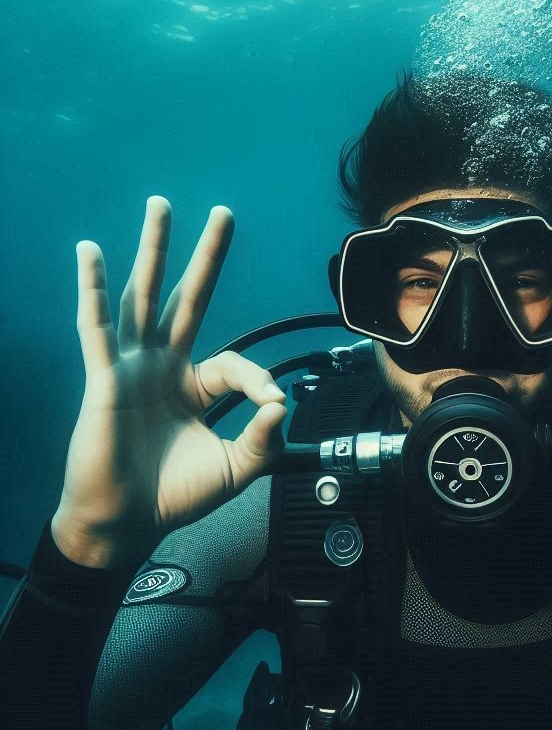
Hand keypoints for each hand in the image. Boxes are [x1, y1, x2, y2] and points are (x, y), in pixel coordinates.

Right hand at [52, 197, 286, 568]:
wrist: (127, 523)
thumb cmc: (176, 497)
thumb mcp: (237, 468)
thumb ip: (264, 438)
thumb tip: (283, 403)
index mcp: (193, 386)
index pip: (234, 362)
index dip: (257, 379)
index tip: (271, 405)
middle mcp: (162, 367)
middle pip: (186, 298)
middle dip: (205, 257)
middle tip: (224, 212)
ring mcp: (131, 368)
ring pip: (144, 297)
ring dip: (152, 250)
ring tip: (161, 206)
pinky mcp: (104, 379)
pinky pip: (96, 328)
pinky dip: (93, 290)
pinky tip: (90, 253)